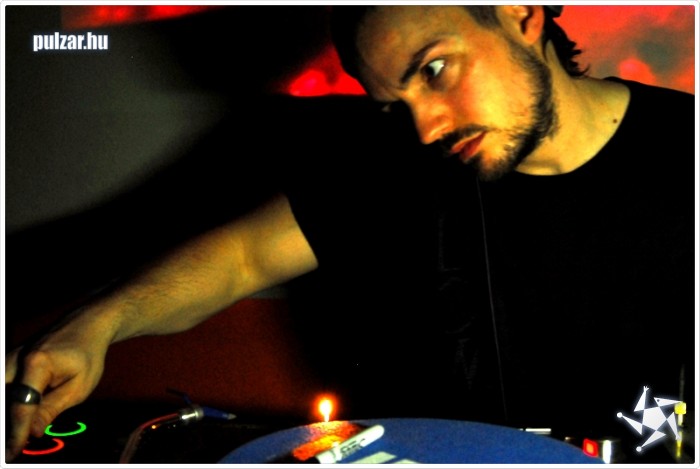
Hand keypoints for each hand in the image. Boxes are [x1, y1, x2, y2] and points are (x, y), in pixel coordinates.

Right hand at [4, 315, 108, 460]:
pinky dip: (10, 404)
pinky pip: (3, 387)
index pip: (21, 406)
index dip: (16, 434)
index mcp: (37, 364)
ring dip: (10, 414)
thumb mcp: (78, 387)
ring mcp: (8, 359)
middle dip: (7, 425)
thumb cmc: (87, 356)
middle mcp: (15, 359)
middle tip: (14, 447)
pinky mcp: (6, 364)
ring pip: (3, 395)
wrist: (85, 326)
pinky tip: (18, 419)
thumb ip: (51, 410)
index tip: (11, 454)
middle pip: (5, 401)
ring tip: (18, 434)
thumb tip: (32, 434)